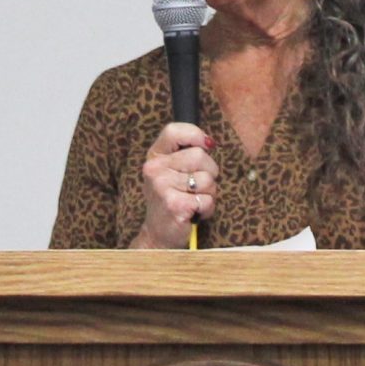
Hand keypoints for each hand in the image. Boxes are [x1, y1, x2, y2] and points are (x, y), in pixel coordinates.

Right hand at [129, 124, 218, 248]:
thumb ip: (185, 153)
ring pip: (208, 179)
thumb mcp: (170, 171)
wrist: (158, 234)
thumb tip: (210, 142)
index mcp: (154, 157)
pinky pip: (207, 199)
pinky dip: (208, 208)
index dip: (195, 135)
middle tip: (197, 187)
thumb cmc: (171, 199)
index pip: (174, 131)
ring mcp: (162, 187)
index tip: (206, 146)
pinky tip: (195, 212)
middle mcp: (154, 169)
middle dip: (209, 172)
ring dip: (209, 193)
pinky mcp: (175, 205)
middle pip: (200, 156)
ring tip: (195, 201)